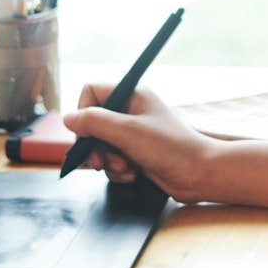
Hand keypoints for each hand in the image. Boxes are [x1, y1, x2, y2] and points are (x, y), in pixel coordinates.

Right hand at [63, 82, 218, 202]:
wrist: (199, 175)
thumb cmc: (171, 148)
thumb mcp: (128, 132)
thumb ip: (95, 122)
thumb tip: (68, 119)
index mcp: (131, 94)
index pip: (90, 92)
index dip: (84, 114)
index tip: (88, 134)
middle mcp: (130, 110)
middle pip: (91, 123)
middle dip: (93, 145)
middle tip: (99, 160)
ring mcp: (132, 132)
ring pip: (98, 144)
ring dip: (105, 161)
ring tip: (123, 167)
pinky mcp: (134, 152)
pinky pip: (110, 160)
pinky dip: (116, 170)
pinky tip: (131, 174)